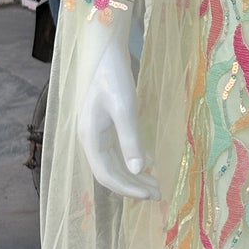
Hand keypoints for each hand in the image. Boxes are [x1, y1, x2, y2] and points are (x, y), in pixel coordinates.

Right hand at [77, 36, 156, 199]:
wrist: (106, 52)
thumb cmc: (114, 77)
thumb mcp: (124, 108)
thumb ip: (131, 140)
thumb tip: (138, 170)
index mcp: (90, 138)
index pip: (106, 175)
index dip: (127, 189)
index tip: (149, 195)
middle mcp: (90, 139)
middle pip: (110, 172)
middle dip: (132, 186)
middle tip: (158, 194)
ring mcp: (97, 133)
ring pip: (114, 163)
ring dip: (133, 176)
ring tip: (155, 184)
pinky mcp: (105, 125)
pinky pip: (118, 151)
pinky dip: (133, 160)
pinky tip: (149, 164)